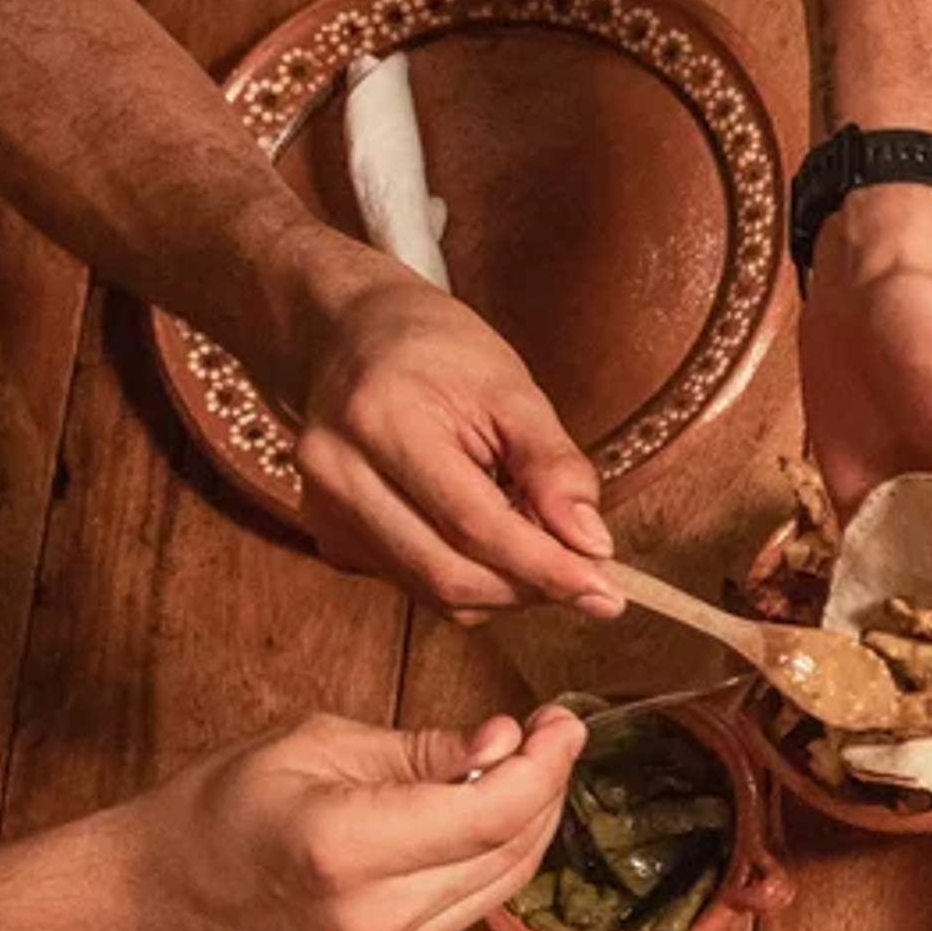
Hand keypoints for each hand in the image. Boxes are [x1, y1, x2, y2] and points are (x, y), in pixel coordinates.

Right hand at [107, 705, 582, 930]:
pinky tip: (495, 810)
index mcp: (352, 848)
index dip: (545, 764)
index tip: (562, 720)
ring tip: (532, 763)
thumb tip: (503, 743)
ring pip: (506, 883)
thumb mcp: (311, 748)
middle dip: (549, 786)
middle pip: (513, 851)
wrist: (156, 905)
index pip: (493, 813)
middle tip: (554, 733)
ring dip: (534, 821)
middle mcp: (383, 914)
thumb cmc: (214, 810)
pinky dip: (501, 854)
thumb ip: (418, 752)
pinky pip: (477, 903)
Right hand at [288, 265, 619, 621]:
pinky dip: (471, 576)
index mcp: (380, 421)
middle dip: (530, 587)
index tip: (607, 593)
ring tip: (536, 539)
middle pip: (450, 575)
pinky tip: (489, 534)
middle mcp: (337, 474)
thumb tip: (591, 544)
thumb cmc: (436, 352)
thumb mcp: (510, 389)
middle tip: (587, 576)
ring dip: (504, 587)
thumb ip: (553, 467)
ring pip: (435, 593)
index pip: (474, 525)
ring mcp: (324, 512)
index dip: (546, 568)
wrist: (353, 337)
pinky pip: (418, 586)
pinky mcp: (332, 538)